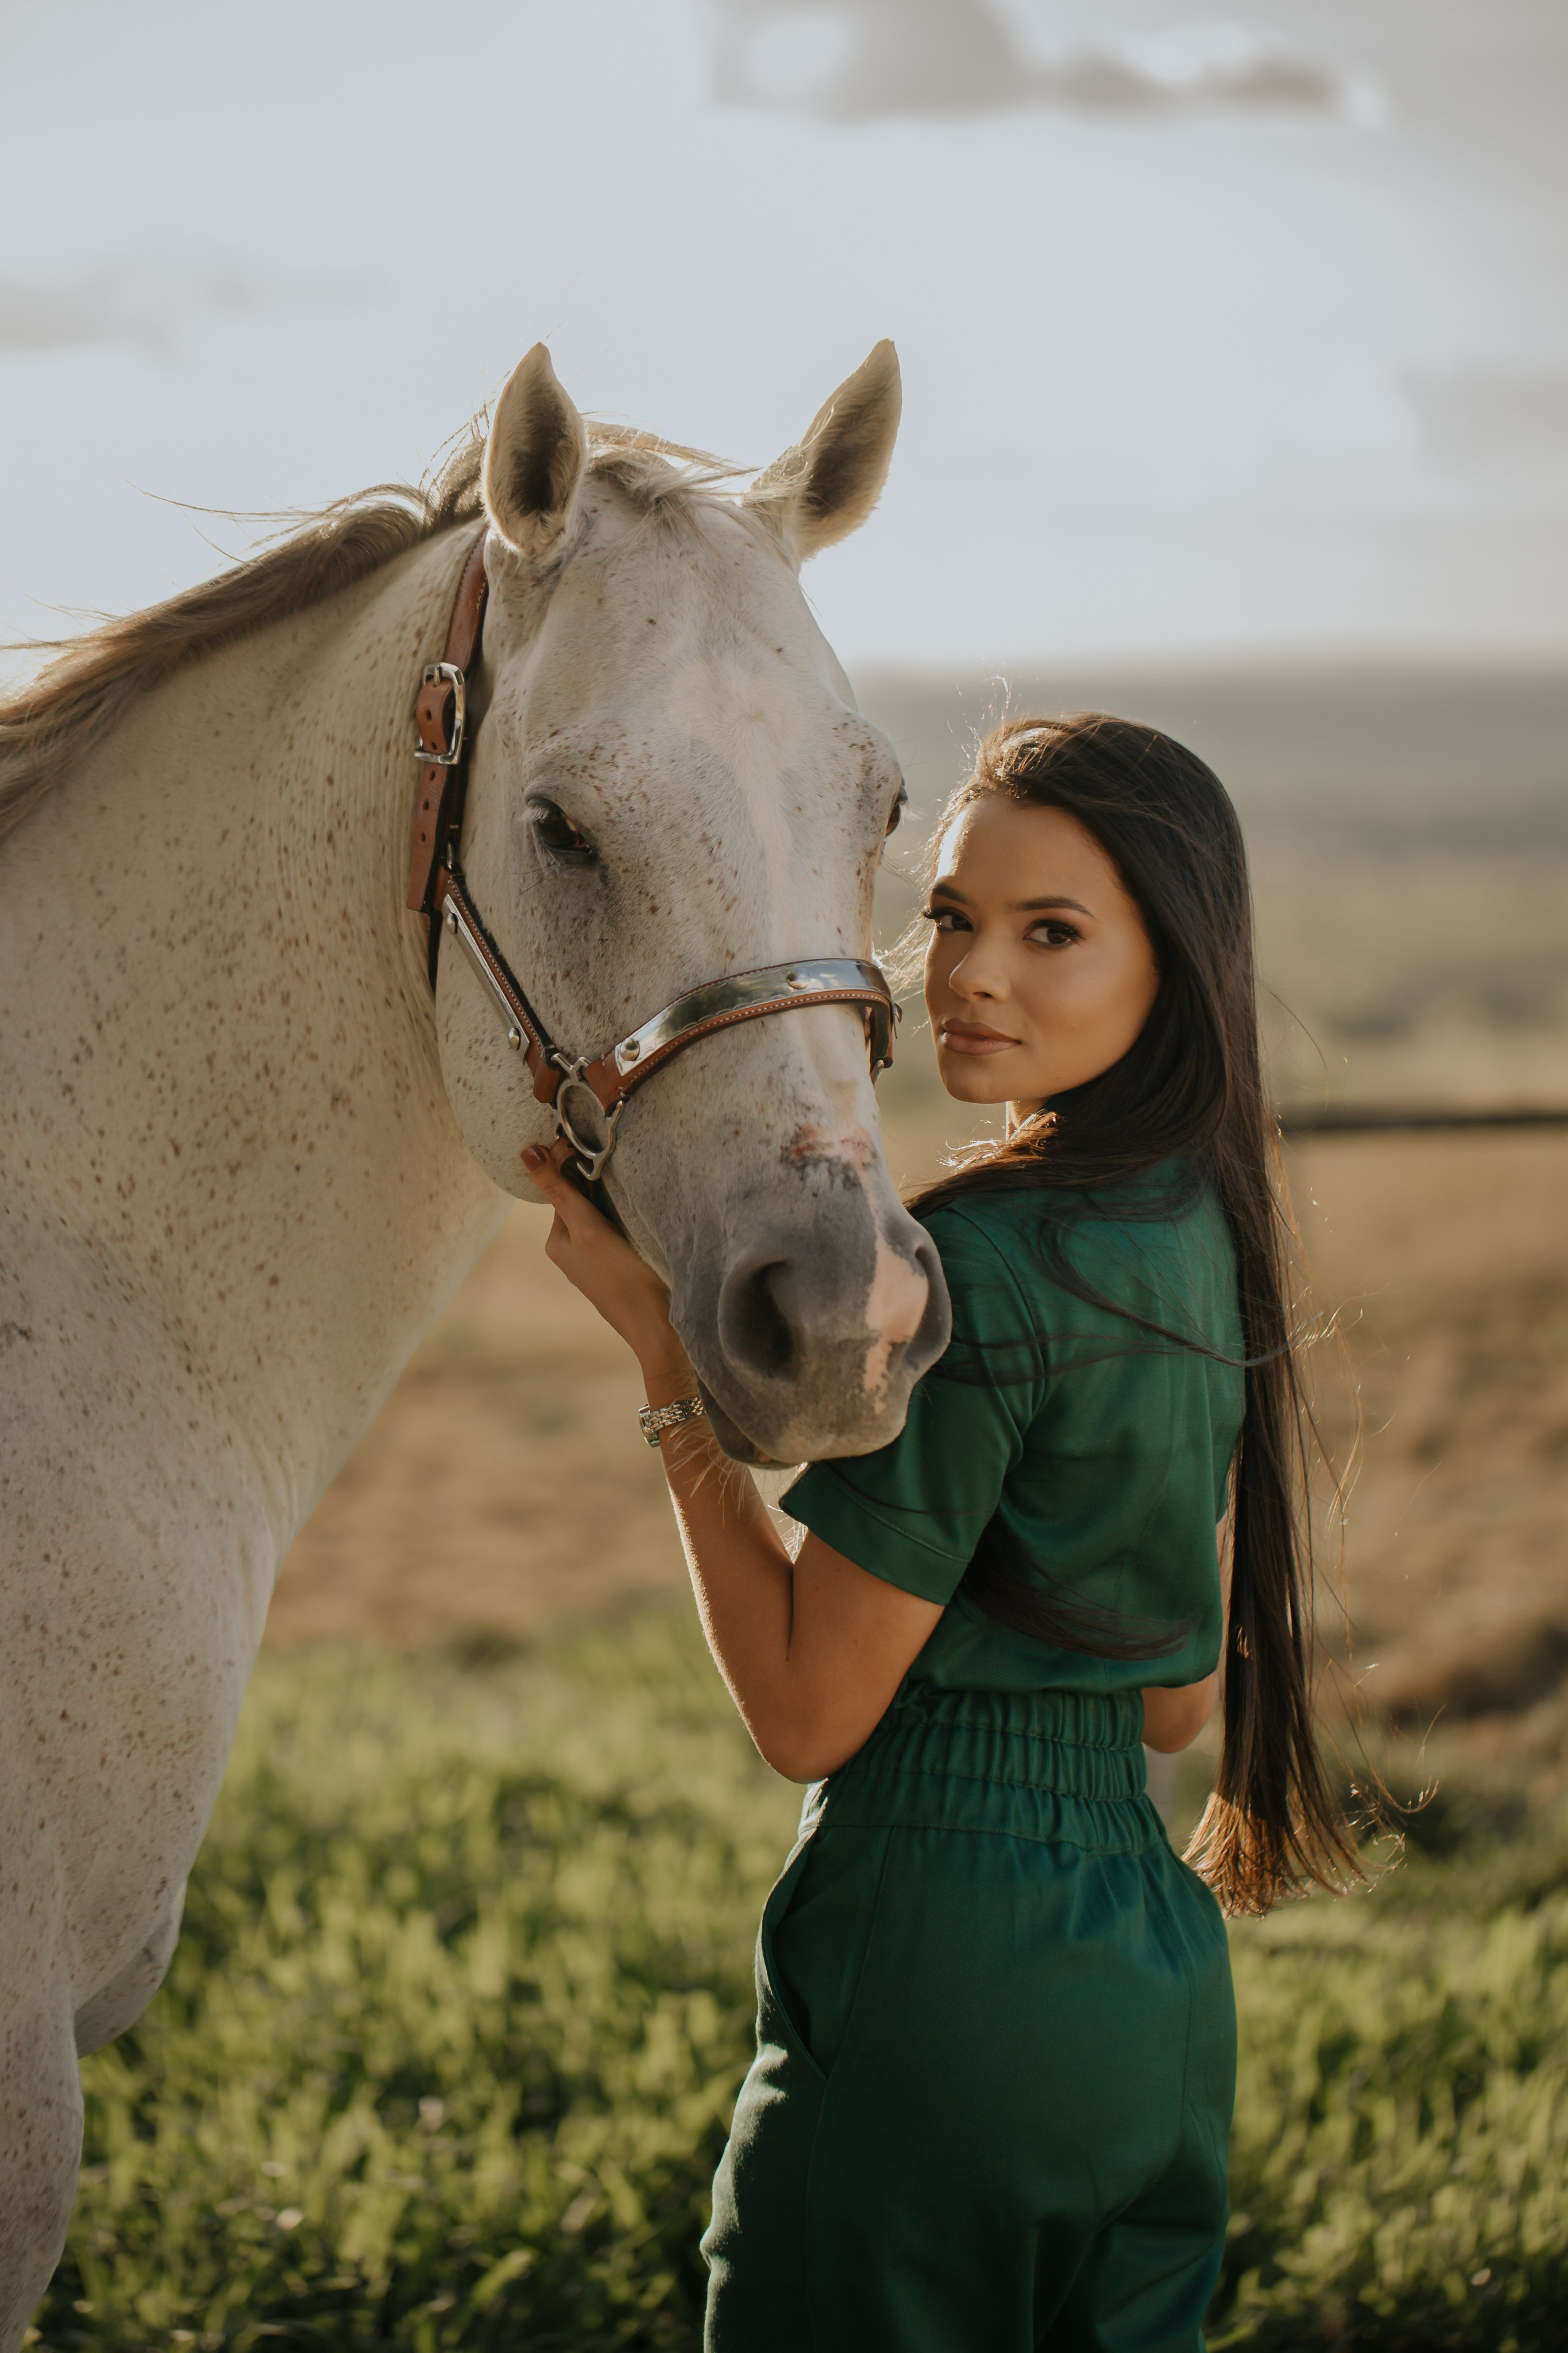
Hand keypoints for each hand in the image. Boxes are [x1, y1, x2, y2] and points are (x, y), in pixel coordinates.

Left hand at [521, 1146, 691, 1385]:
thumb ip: (558, 1190)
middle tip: (617, 1155)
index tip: (589, 1141)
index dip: (573, 1161)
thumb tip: (524, 1152)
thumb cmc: (621, 1278)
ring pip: (600, 1213)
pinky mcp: (620, 1264)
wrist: (657, 1326)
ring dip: (613, 1194)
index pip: (561, 1188)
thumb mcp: (586, 1229)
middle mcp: (572, 1250)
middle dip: (595, 1179)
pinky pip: (617, 1227)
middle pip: (580, 1199)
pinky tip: (641, 1207)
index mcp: (556, 1242)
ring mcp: (596, 1258)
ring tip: (631, 1177)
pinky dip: (625, 1212)